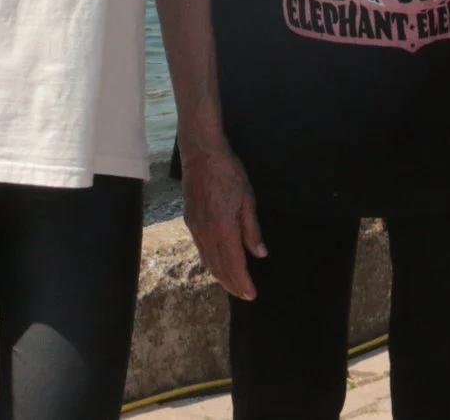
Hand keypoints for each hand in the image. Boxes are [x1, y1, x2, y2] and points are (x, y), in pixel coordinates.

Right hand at [181, 139, 267, 299]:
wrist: (201, 154)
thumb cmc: (228, 173)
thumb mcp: (248, 199)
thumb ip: (252, 230)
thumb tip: (260, 253)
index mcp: (224, 229)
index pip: (234, 264)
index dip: (243, 282)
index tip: (251, 294)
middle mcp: (207, 233)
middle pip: (219, 267)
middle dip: (232, 284)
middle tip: (244, 295)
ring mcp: (196, 228)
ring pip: (208, 261)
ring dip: (220, 277)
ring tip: (232, 286)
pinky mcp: (190, 221)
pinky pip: (201, 250)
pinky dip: (210, 263)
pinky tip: (216, 265)